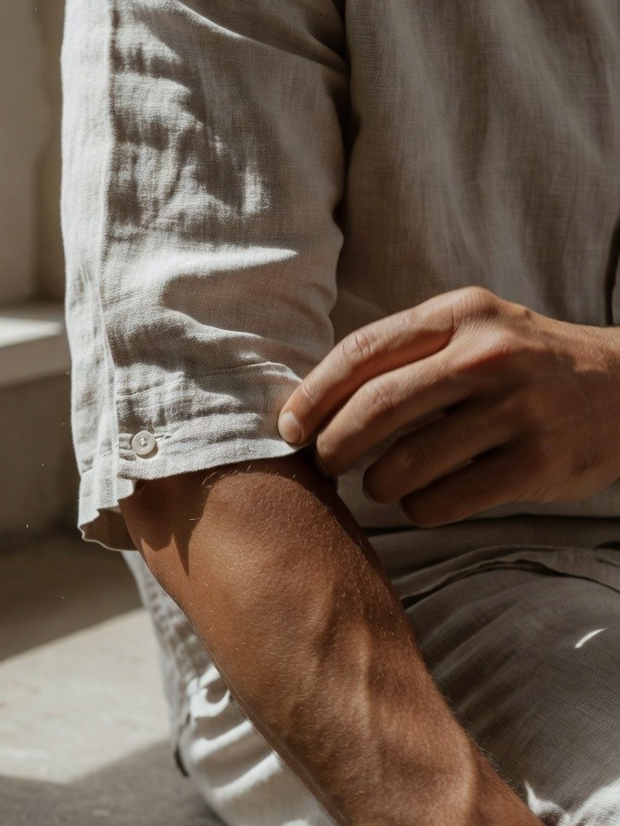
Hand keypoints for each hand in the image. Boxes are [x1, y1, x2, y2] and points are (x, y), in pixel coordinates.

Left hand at [277, 287, 619, 525]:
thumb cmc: (526, 364)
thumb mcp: (474, 330)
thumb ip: (408, 352)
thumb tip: (314, 399)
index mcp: (461, 314)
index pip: (363, 351)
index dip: (314, 395)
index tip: (288, 426)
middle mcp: (487, 356)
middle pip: (375, 410)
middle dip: (333, 447)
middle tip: (324, 465)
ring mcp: (516, 411)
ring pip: (404, 465)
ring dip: (376, 486)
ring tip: (380, 485)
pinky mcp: (536, 464)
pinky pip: (443, 502)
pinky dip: (418, 510)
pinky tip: (422, 501)